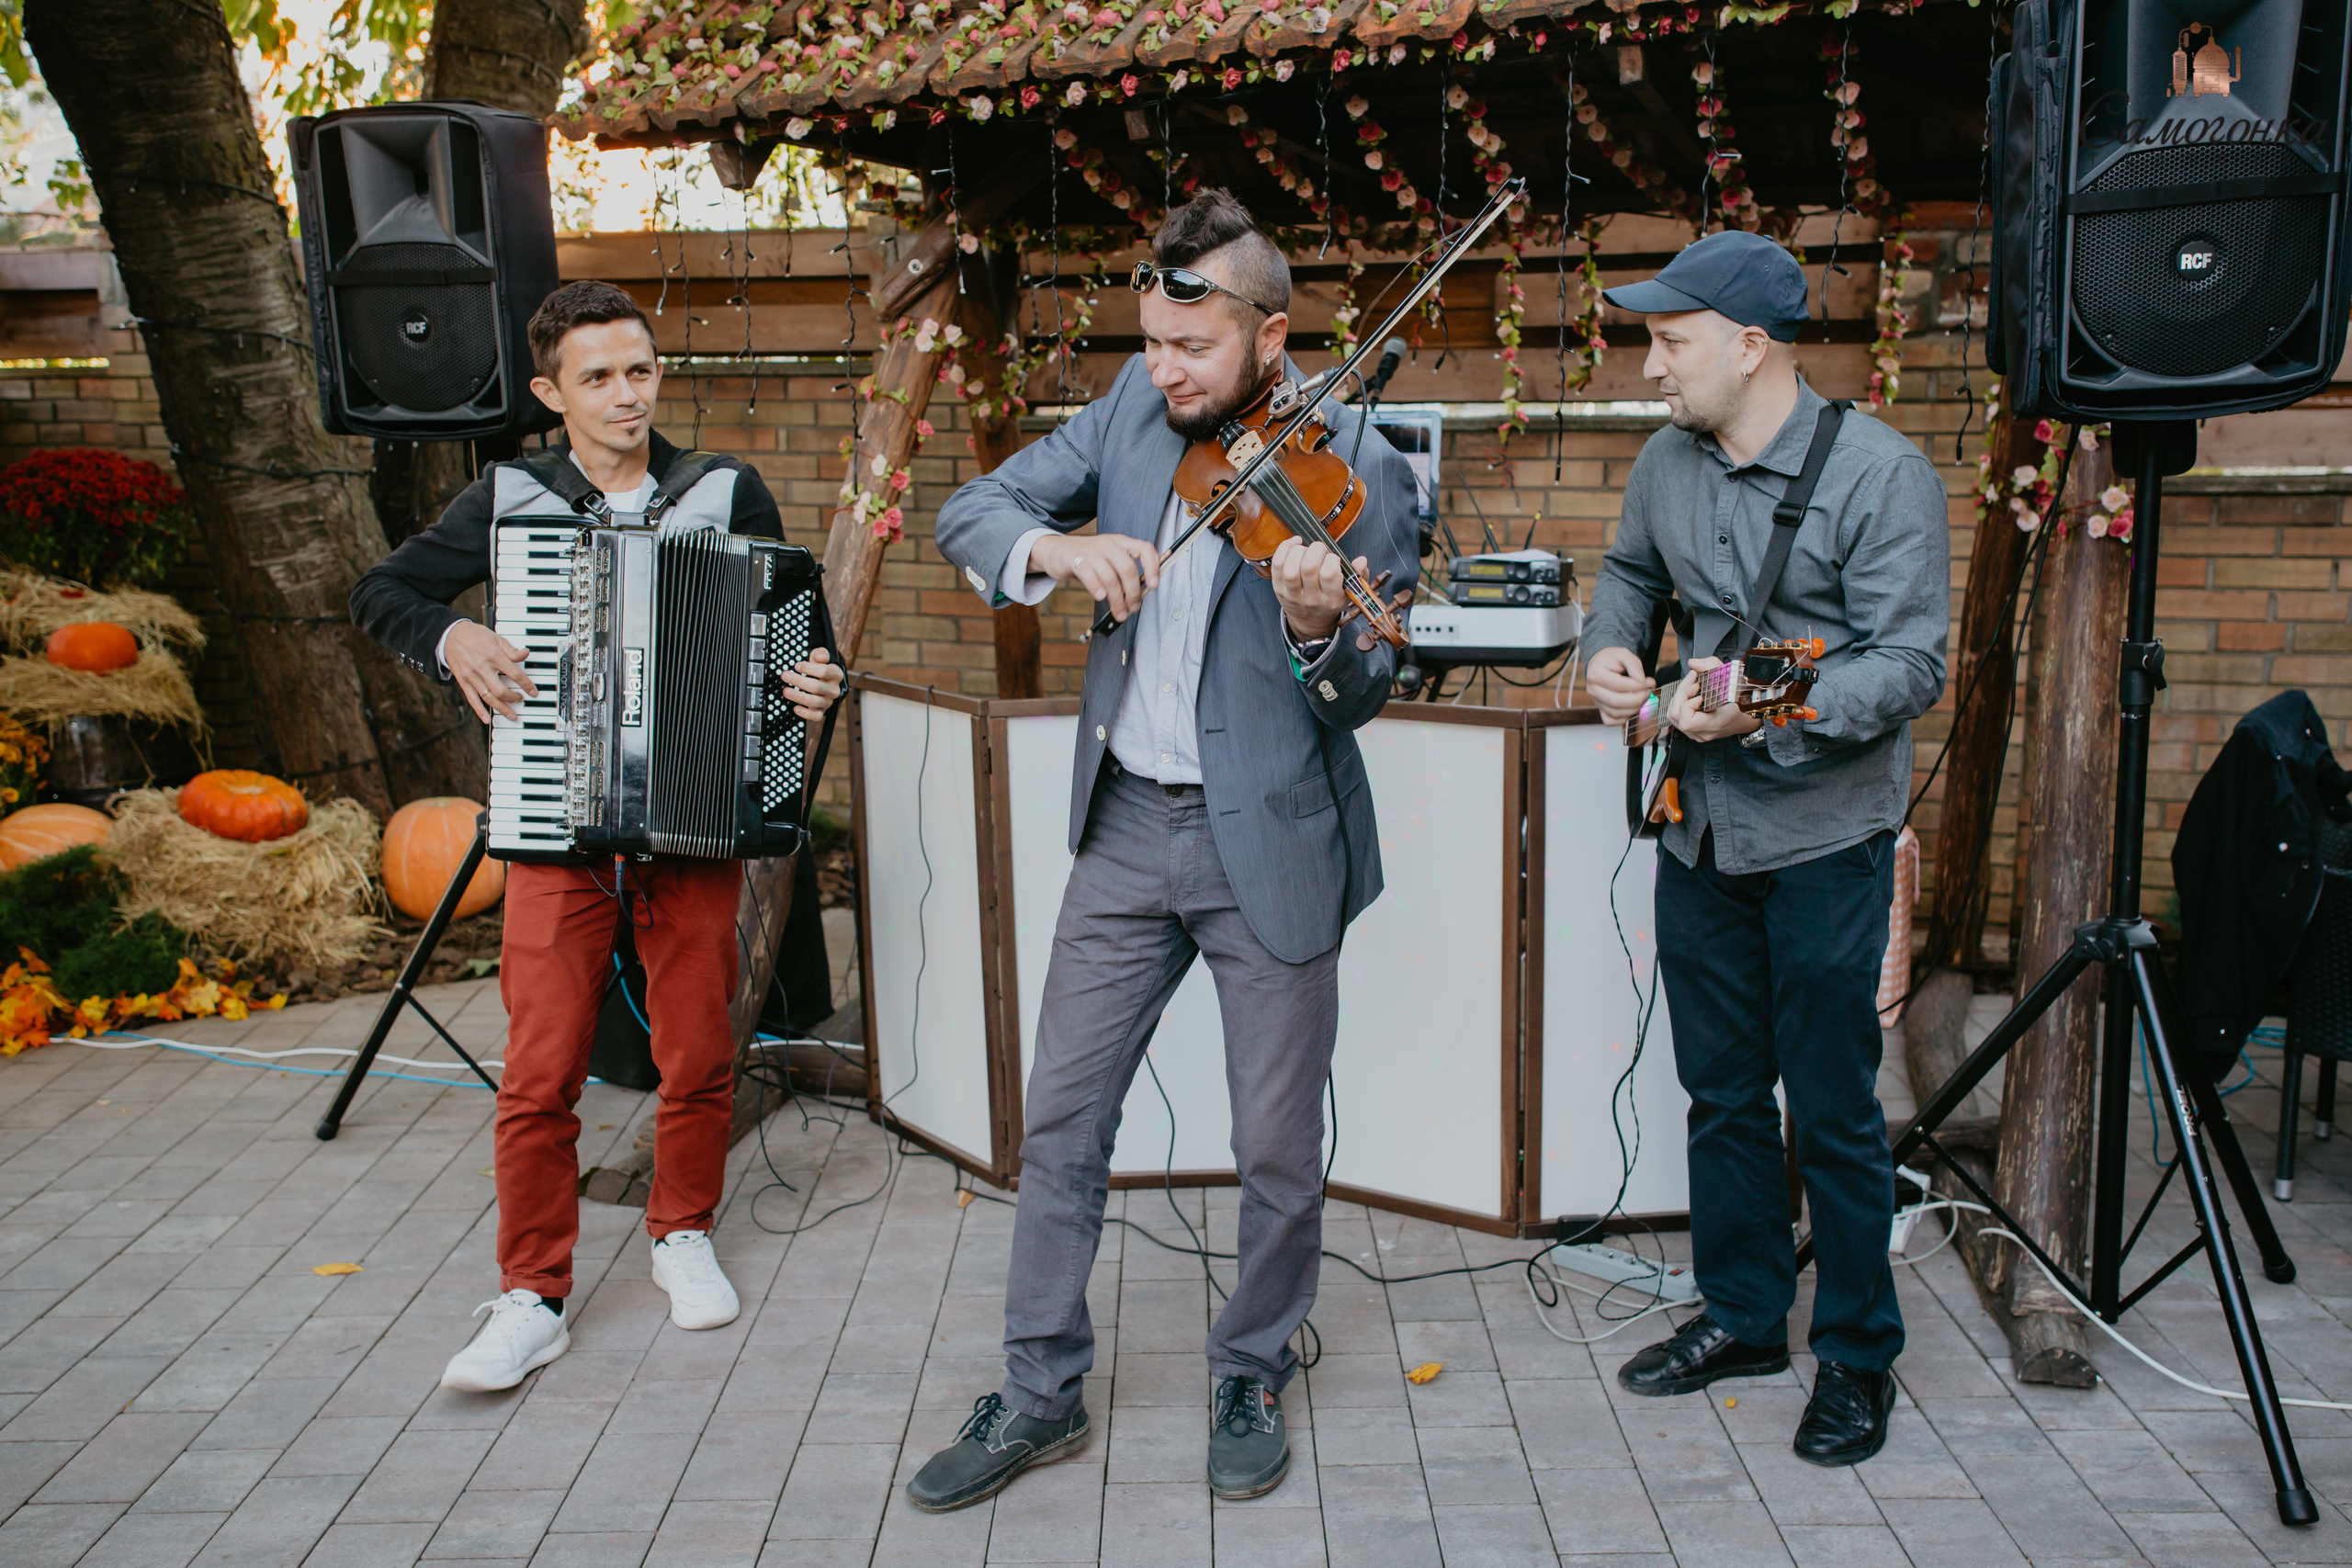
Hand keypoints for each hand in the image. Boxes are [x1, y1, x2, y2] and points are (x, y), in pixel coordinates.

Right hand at [444, 620, 536, 722]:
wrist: (450, 635)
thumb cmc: (475, 636)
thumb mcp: (496, 638)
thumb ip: (511, 650)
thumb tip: (526, 654)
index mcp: (493, 655)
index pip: (515, 674)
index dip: (526, 685)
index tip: (533, 691)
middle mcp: (482, 667)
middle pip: (501, 690)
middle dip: (513, 698)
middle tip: (520, 699)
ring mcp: (471, 676)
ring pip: (488, 698)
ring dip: (502, 709)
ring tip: (512, 715)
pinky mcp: (462, 681)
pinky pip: (472, 699)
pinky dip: (480, 711)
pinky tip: (487, 719)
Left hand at [777, 647, 844, 723]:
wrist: (823, 681)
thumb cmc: (820, 667)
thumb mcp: (820, 656)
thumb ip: (821, 653)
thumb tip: (821, 657)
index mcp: (836, 675)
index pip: (825, 671)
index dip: (809, 668)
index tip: (797, 666)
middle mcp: (834, 689)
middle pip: (817, 687)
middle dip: (799, 681)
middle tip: (785, 675)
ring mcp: (828, 701)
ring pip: (815, 702)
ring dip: (798, 696)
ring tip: (785, 691)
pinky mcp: (822, 711)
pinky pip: (816, 716)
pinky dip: (806, 714)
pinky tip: (796, 708)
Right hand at [1029, 532, 1159, 621]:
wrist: (1056, 551)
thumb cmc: (1086, 560)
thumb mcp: (1108, 561)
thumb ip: (1122, 575)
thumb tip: (1137, 598)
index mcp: (1121, 543)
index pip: (1144, 549)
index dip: (1153, 567)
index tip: (1153, 585)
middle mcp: (1108, 544)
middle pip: (1127, 568)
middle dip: (1133, 592)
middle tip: (1133, 608)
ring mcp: (1091, 550)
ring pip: (1110, 576)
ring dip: (1117, 599)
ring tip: (1119, 612)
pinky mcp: (1074, 558)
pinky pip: (1088, 574)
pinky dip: (1096, 588)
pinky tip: (1100, 597)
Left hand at [1270, 538, 1358, 641]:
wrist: (1309, 621)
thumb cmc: (1330, 600)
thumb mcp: (1350, 592)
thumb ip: (1359, 575)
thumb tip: (1361, 560)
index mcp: (1332, 599)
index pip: (1329, 574)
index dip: (1332, 559)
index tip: (1333, 558)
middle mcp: (1311, 599)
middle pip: (1308, 567)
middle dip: (1316, 550)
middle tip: (1320, 550)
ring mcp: (1292, 595)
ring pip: (1290, 568)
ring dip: (1299, 551)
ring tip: (1306, 549)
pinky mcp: (1278, 588)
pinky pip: (1277, 565)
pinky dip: (1284, 549)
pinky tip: (1295, 544)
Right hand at [1584, 646, 1655, 725]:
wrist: (1601, 665)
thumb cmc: (1612, 659)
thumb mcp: (1624, 654)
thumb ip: (1635, 665)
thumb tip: (1643, 682)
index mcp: (1595, 674)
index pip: (1618, 685)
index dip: (1637, 686)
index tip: (1649, 682)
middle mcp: (1592, 690)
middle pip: (1616, 702)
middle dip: (1638, 698)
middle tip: (1648, 691)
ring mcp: (1596, 702)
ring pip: (1616, 713)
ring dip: (1635, 708)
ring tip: (1643, 697)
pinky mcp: (1600, 710)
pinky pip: (1612, 721)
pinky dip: (1625, 717)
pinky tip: (1633, 706)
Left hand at [1668, 656, 1762, 743]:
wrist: (1749, 717)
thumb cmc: (1742, 700)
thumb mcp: (1731, 678)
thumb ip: (1712, 666)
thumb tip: (1693, 663)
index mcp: (1713, 724)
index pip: (1686, 721)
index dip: (1687, 704)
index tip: (1699, 693)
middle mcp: (1703, 733)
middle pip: (1675, 716)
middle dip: (1681, 694)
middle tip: (1694, 682)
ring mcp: (1698, 734)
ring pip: (1674, 716)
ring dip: (1680, 697)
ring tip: (1693, 686)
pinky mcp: (1695, 731)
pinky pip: (1679, 717)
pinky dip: (1682, 703)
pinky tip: (1693, 694)